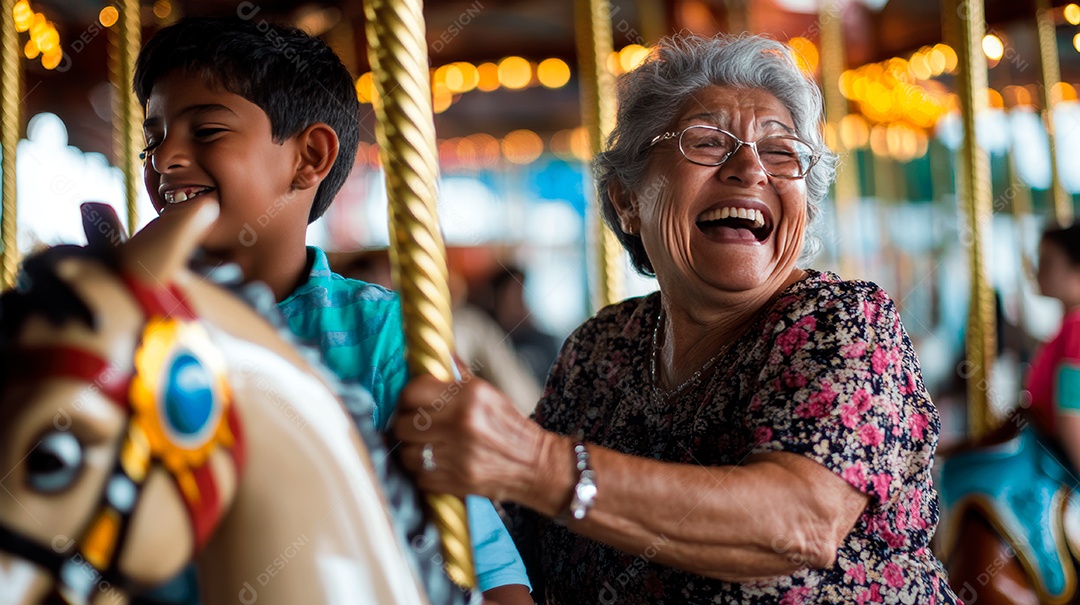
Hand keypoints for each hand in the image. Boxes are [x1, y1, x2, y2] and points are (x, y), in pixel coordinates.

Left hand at [392, 375, 546, 502]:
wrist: (535, 464)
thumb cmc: (508, 425)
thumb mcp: (487, 393)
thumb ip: (456, 376)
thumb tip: (431, 358)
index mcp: (468, 395)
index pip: (411, 393)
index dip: (406, 399)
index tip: (411, 404)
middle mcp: (461, 423)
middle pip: (403, 425)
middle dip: (406, 426)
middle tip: (417, 428)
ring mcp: (457, 455)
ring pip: (407, 454)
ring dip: (413, 452)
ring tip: (427, 448)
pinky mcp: (456, 481)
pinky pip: (419, 476)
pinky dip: (424, 473)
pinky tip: (439, 465)